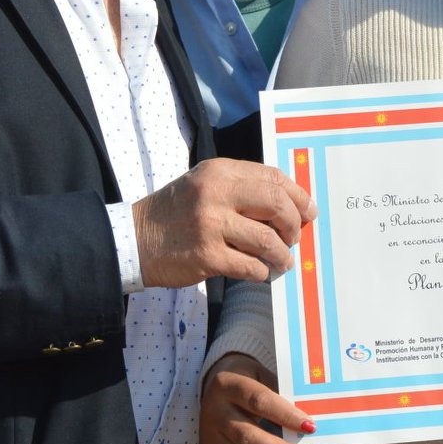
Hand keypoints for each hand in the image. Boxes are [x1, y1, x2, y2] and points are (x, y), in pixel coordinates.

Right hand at [134, 157, 314, 287]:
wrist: (134, 240)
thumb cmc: (175, 213)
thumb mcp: (204, 185)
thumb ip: (241, 188)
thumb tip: (289, 206)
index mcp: (219, 172)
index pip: (272, 178)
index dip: (297, 196)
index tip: (308, 211)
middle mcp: (215, 193)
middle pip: (276, 205)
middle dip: (293, 224)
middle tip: (294, 237)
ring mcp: (210, 225)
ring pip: (267, 240)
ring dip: (281, 254)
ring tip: (281, 261)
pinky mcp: (206, 256)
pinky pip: (250, 266)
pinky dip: (261, 271)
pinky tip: (259, 271)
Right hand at [200, 353, 313, 443]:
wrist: (213, 385)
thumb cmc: (247, 381)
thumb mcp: (262, 375)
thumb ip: (281, 396)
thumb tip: (307, 425)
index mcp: (229, 385)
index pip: (258, 401)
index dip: (285, 416)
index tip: (310, 427)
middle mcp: (215, 410)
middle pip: (246, 437)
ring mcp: (209, 434)